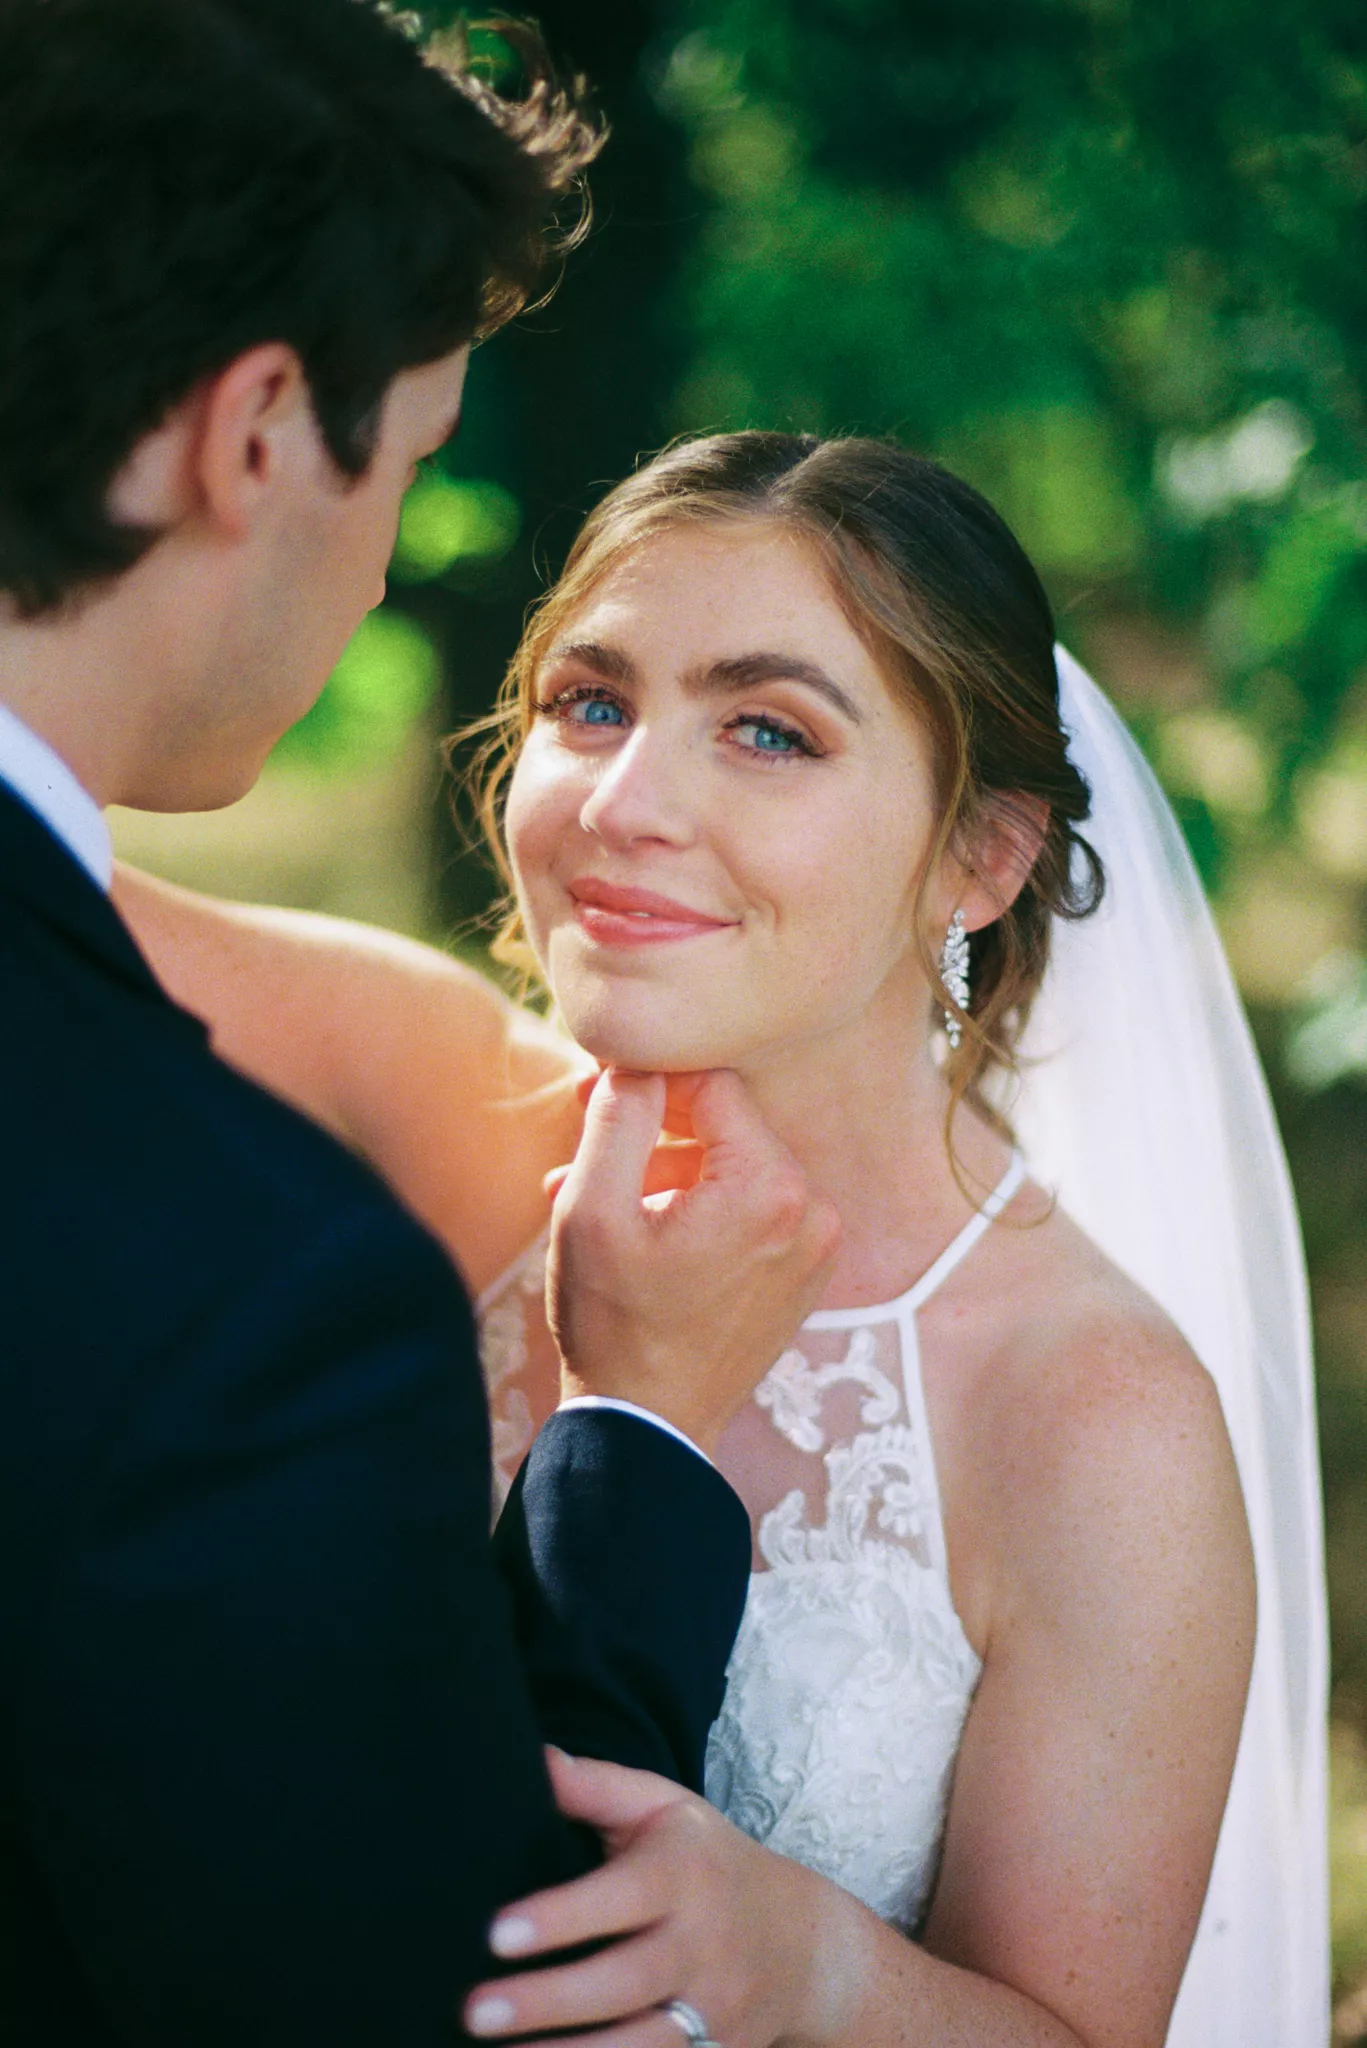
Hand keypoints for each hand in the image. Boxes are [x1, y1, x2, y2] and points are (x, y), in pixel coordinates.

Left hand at [464, 1749, 856, 2047]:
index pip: (623, 1896)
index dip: (562, 1916)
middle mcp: (704, 1946)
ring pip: (641, 2045)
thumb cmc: (710, 1861)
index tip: (498, 1932)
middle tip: (475, 2010)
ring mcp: (714, 2011)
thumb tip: (534, 1760)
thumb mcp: (665, 1808)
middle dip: (548, 2001)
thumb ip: (597, 1786)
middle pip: (625, 1982)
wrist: (801, 1943)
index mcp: (686, 1875)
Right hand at [546, 1068, 839, 1454]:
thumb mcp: (591, 1210)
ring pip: (735, 1167)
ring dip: (667, 1169)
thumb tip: (639, 1061)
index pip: (715, 1085)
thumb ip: (618, 1117)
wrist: (650, 1429)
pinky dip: (700, 1206)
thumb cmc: (614, 1324)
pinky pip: (752, 1210)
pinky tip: (639, 1226)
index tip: (596, 1093)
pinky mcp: (805, 1273)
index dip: (651, 1081)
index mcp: (770, 1187)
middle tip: (583, 1133)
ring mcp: (817, 1246)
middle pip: (729, 1126)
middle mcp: (812, 1210)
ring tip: (593, 1194)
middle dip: (654, 1125)